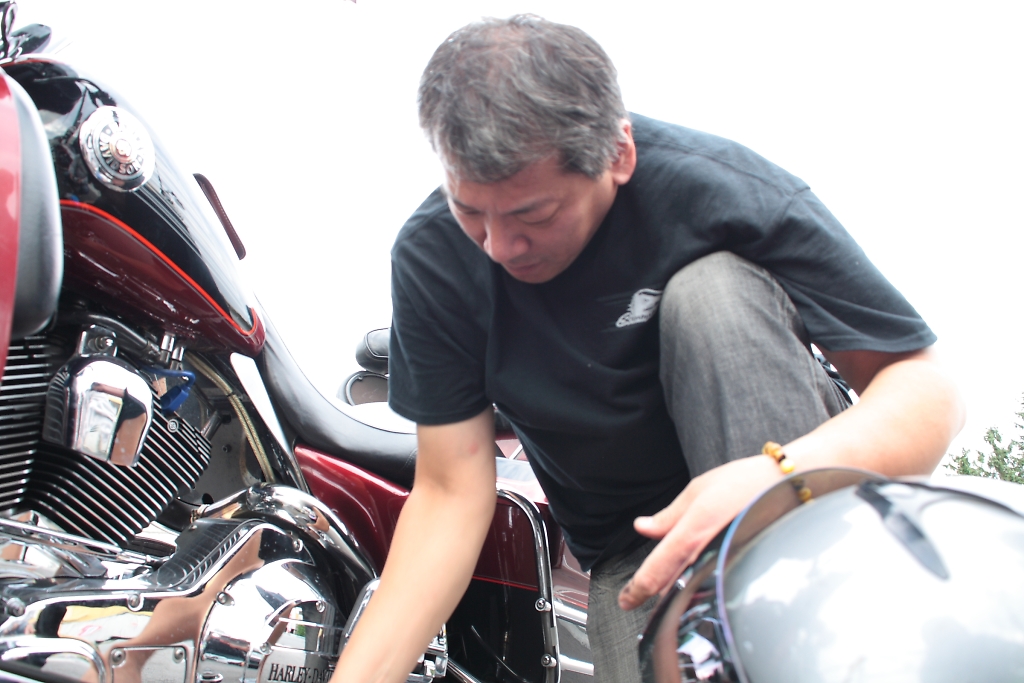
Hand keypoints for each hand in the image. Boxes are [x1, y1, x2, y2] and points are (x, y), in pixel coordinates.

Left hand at [618, 455, 782, 609]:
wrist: (789, 486)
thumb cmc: (745, 482)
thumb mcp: (698, 490)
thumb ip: (669, 515)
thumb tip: (643, 527)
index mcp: (693, 530)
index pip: (657, 569)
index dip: (637, 589)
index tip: (625, 600)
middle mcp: (708, 551)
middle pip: (671, 585)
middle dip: (650, 594)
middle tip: (633, 600)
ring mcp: (726, 562)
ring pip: (691, 588)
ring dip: (672, 593)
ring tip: (657, 595)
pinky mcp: (739, 565)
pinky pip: (711, 582)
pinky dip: (695, 587)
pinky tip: (689, 586)